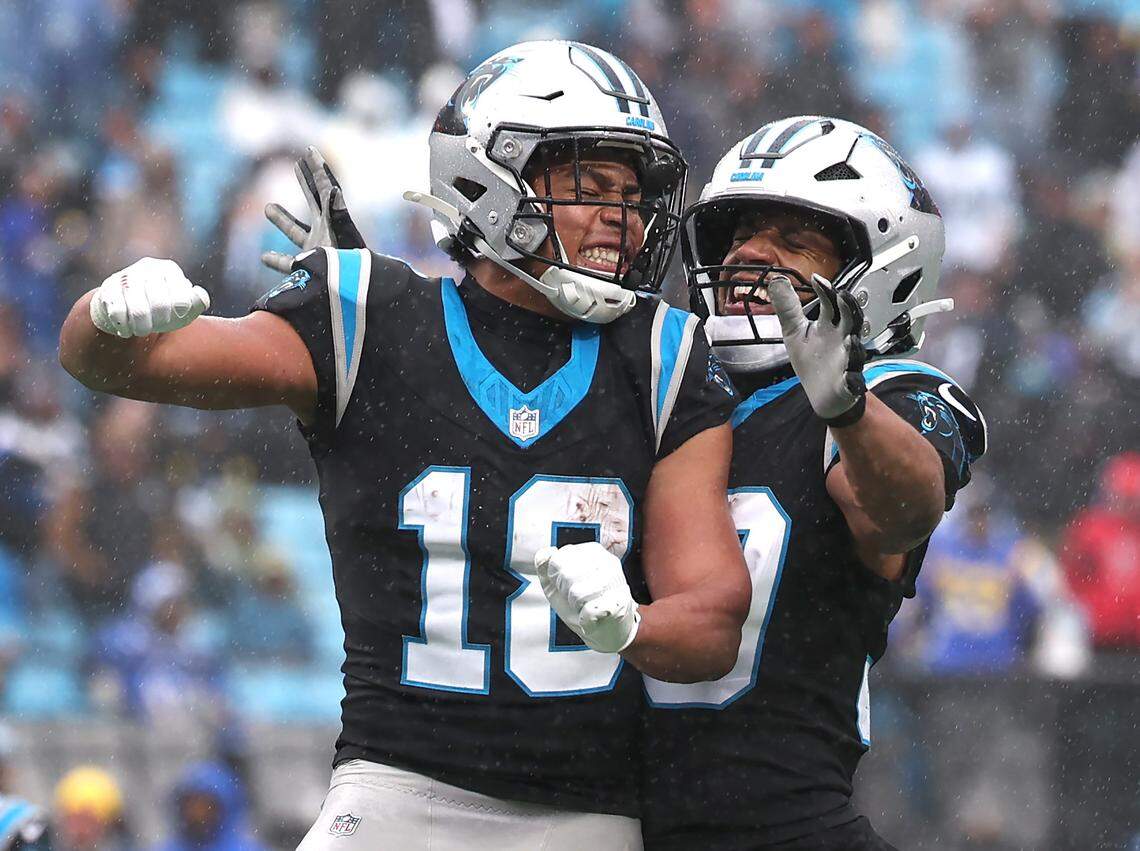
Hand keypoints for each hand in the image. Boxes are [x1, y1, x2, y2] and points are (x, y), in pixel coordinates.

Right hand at [90, 258, 209, 337]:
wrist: (125, 310)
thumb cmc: (162, 309)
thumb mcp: (184, 307)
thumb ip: (198, 301)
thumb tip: (197, 294)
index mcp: (168, 269)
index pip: (182, 299)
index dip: (178, 315)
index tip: (175, 316)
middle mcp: (146, 268)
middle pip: (160, 305)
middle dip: (160, 322)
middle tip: (156, 326)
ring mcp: (125, 276)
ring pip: (139, 310)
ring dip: (142, 327)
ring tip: (142, 330)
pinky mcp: (107, 289)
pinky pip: (117, 313)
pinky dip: (124, 327)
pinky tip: (126, 330)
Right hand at [261, 146, 365, 273]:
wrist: (358, 298)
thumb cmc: (353, 269)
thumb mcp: (343, 239)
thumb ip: (337, 215)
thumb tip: (333, 189)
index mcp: (334, 222)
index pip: (326, 189)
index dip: (318, 169)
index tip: (310, 149)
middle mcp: (326, 233)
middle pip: (314, 202)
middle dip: (306, 182)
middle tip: (298, 163)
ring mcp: (318, 251)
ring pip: (297, 232)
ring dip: (283, 220)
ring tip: (268, 206)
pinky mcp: (310, 271)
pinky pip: (290, 265)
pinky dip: (277, 260)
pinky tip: (263, 257)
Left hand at [534, 542, 640, 653]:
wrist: (606, 629)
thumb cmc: (581, 603)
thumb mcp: (556, 582)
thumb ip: (545, 565)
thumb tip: (546, 553)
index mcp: (591, 551)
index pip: (558, 559)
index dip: (556, 578)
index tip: (568, 585)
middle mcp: (606, 561)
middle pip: (566, 575)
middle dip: (566, 592)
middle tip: (577, 598)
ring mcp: (615, 581)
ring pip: (577, 593)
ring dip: (576, 605)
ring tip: (586, 605)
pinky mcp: (620, 603)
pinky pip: (590, 611)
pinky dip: (586, 619)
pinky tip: (594, 616)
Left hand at [769, 272, 866, 424]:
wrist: (821, 394)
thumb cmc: (812, 360)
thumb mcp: (794, 332)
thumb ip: (788, 308)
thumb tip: (776, 282)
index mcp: (829, 325)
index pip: (831, 304)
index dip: (826, 291)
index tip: (817, 279)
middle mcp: (841, 339)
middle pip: (851, 320)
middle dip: (849, 308)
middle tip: (841, 296)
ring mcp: (847, 361)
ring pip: (856, 350)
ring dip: (854, 344)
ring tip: (849, 338)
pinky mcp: (848, 383)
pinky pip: (854, 380)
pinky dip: (853, 378)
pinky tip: (850, 376)